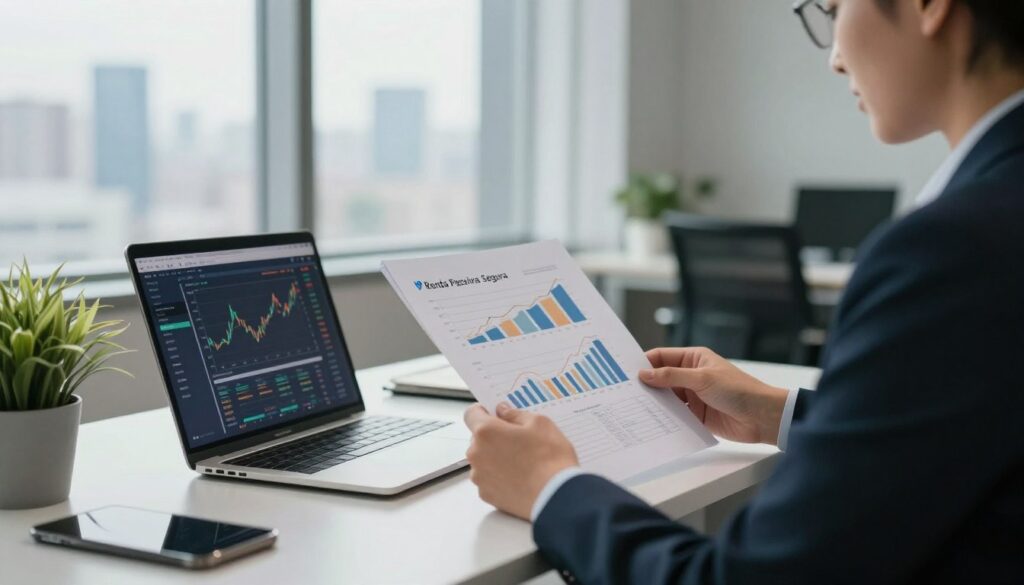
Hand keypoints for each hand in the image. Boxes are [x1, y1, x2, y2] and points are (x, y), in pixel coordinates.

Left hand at [463, 402, 578, 519]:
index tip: (496, 415)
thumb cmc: (550, 459)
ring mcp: (480, 477)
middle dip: (494, 436)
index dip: (484, 412)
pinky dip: (499, 477)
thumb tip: (503, 411)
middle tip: (518, 440)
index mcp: (486, 432)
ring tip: (522, 462)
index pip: (471, 414)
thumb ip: (516, 414)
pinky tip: (519, 477)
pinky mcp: (486, 495)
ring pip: (483, 460)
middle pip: (478, 439)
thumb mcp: (539, 424)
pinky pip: (488, 479)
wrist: (556, 497)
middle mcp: (477, 454)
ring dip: (496, 457)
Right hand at [640, 347, 789, 444]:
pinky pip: (675, 415)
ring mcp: (693, 396)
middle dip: (646, 385)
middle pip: (661, 378)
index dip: (644, 363)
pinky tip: (650, 421)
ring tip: (632, 407)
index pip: (662, 357)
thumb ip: (671, 376)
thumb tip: (644, 374)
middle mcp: (691, 376)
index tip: (625, 372)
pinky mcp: (695, 415)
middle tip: (623, 391)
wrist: (762, 417)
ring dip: (654, 402)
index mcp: (694, 359)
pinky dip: (664, 417)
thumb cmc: (738, 390)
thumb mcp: (702, 378)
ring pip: (666, 398)